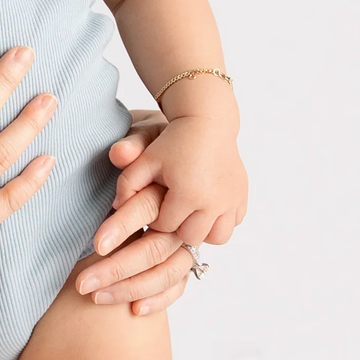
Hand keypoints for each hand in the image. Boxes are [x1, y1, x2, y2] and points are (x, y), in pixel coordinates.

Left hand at [72, 114, 223, 316]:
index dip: (120, 229)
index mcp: (186, 187)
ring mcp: (212, 226)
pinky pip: (191, 274)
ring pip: (174, 269)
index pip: (149, 213)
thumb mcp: (148, 135)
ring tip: (97, 297)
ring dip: (136, 287)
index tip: (94, 245)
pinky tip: (137, 309)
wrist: (209, 130)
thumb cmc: (169, 137)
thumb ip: (133, 147)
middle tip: (82, 284)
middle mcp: (203, 210)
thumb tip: (118, 154)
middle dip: (118, 269)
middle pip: (157, 249)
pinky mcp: (211, 238)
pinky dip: (165, 294)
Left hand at [111, 112, 246, 248]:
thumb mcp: (145, 160)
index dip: (156, 218)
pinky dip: (221, 220)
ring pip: (217, 237)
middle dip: (179, 227)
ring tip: (191, 213)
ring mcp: (232, 199)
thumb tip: (116, 207)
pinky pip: (233, 222)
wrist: (207, 122)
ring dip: (202, 229)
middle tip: (172, 209)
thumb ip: (127, 184)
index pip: (166, 226)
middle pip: (191, 236)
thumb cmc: (173, 141)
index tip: (155, 204)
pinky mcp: (242, 195)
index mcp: (189, 194)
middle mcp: (215, 201)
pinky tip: (207, 206)